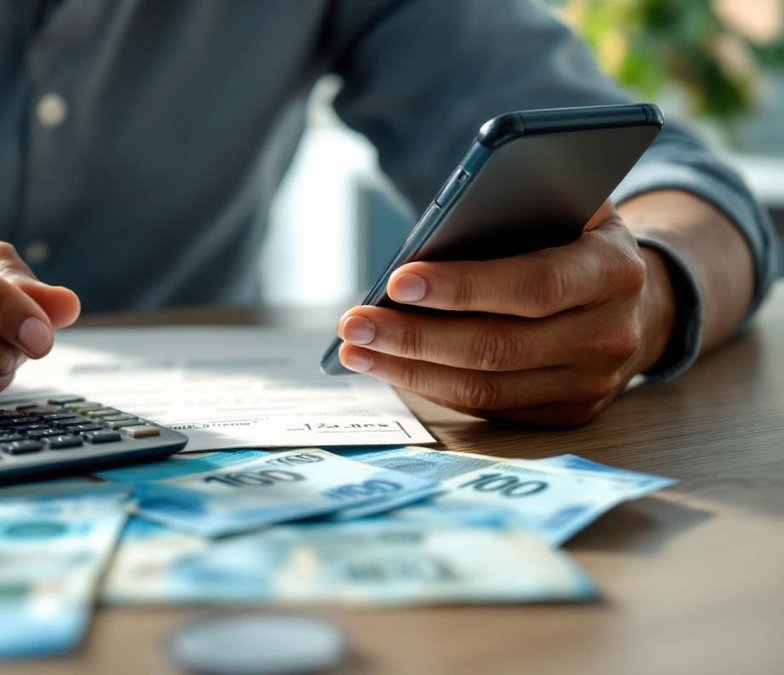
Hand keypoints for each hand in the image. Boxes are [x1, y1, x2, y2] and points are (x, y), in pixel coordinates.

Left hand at [336, 203, 674, 426]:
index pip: (533, 286)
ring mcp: (592, 382)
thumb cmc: (575, 236)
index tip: (396, 282)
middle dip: (415, 337)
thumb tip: (432, 233)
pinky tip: (389, 366)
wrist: (636, 297)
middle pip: (498, 347)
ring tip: (356, 349)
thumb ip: (516, 206)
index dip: (463, 287)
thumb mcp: (566, 201)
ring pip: (487, 388)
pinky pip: (489, 407)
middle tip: (354, 323)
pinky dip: (432, 387)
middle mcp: (610, 333)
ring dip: (410, 370)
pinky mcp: (569, 411)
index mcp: (613, 269)